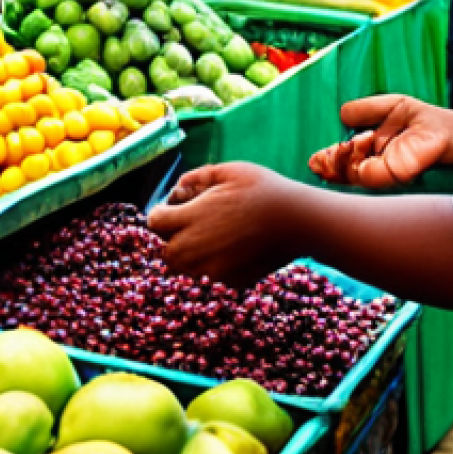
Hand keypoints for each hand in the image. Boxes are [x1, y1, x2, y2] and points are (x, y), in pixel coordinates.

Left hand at [147, 162, 300, 287]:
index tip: (174, 207)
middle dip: (171, 238)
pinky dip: (212, 266)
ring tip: (211, 236)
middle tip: (191, 223)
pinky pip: (208, 277)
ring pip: (185, 268)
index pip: (154, 222)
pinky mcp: (230, 282)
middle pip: (166, 251)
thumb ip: (195, 178)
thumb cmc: (262, 189)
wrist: (299, 221)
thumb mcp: (226, 171)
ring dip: (189, 254)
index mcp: (191, 218)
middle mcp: (197, 248)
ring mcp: (213, 269)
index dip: (161, 213)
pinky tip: (230, 249)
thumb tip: (178, 188)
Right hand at [308, 94, 451, 188]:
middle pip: (343, 172)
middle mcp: (375, 164)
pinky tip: (349, 148)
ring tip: (336, 150)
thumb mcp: (388, 107)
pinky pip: (365, 175)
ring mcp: (384, 172)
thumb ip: (364, 110)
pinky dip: (353, 164)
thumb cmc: (422, 119)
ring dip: (337, 164)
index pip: (343, 159)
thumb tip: (342, 115)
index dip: (327, 159)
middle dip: (327, 167)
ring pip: (350, 176)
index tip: (315, 159)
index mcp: (371, 149)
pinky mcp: (393, 175)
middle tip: (315, 162)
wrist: (449, 130)